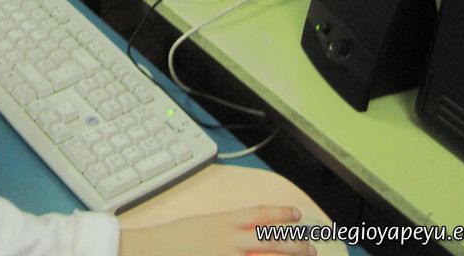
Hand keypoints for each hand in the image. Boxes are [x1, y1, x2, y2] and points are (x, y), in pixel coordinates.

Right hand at [119, 205, 314, 255]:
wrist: (152, 251)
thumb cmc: (174, 239)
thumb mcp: (201, 226)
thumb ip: (226, 229)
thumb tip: (247, 231)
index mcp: (223, 222)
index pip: (259, 214)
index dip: (280, 214)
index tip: (295, 215)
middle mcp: (229, 240)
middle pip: (270, 240)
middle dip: (294, 245)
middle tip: (311, 248)